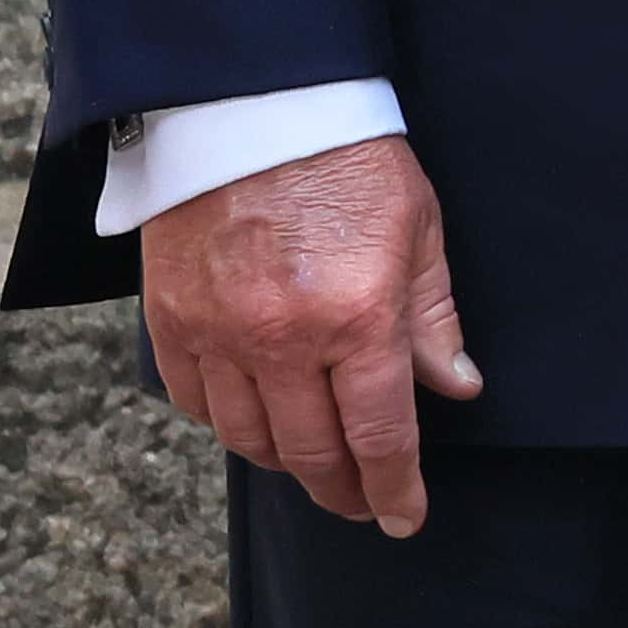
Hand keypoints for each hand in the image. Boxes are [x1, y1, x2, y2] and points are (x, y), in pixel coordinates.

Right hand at [137, 136, 478, 535]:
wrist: (254, 109)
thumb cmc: (351, 161)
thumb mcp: (419, 230)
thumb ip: (434, 319)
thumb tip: (456, 388)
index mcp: (357, 317)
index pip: (379, 434)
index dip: (394, 487)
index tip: (405, 518)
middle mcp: (283, 340)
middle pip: (310, 452)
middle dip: (342, 490)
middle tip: (363, 504)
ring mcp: (218, 334)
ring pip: (249, 438)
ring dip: (286, 463)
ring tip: (317, 466)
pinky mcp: (170, 321)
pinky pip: (195, 402)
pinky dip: (228, 424)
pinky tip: (257, 421)